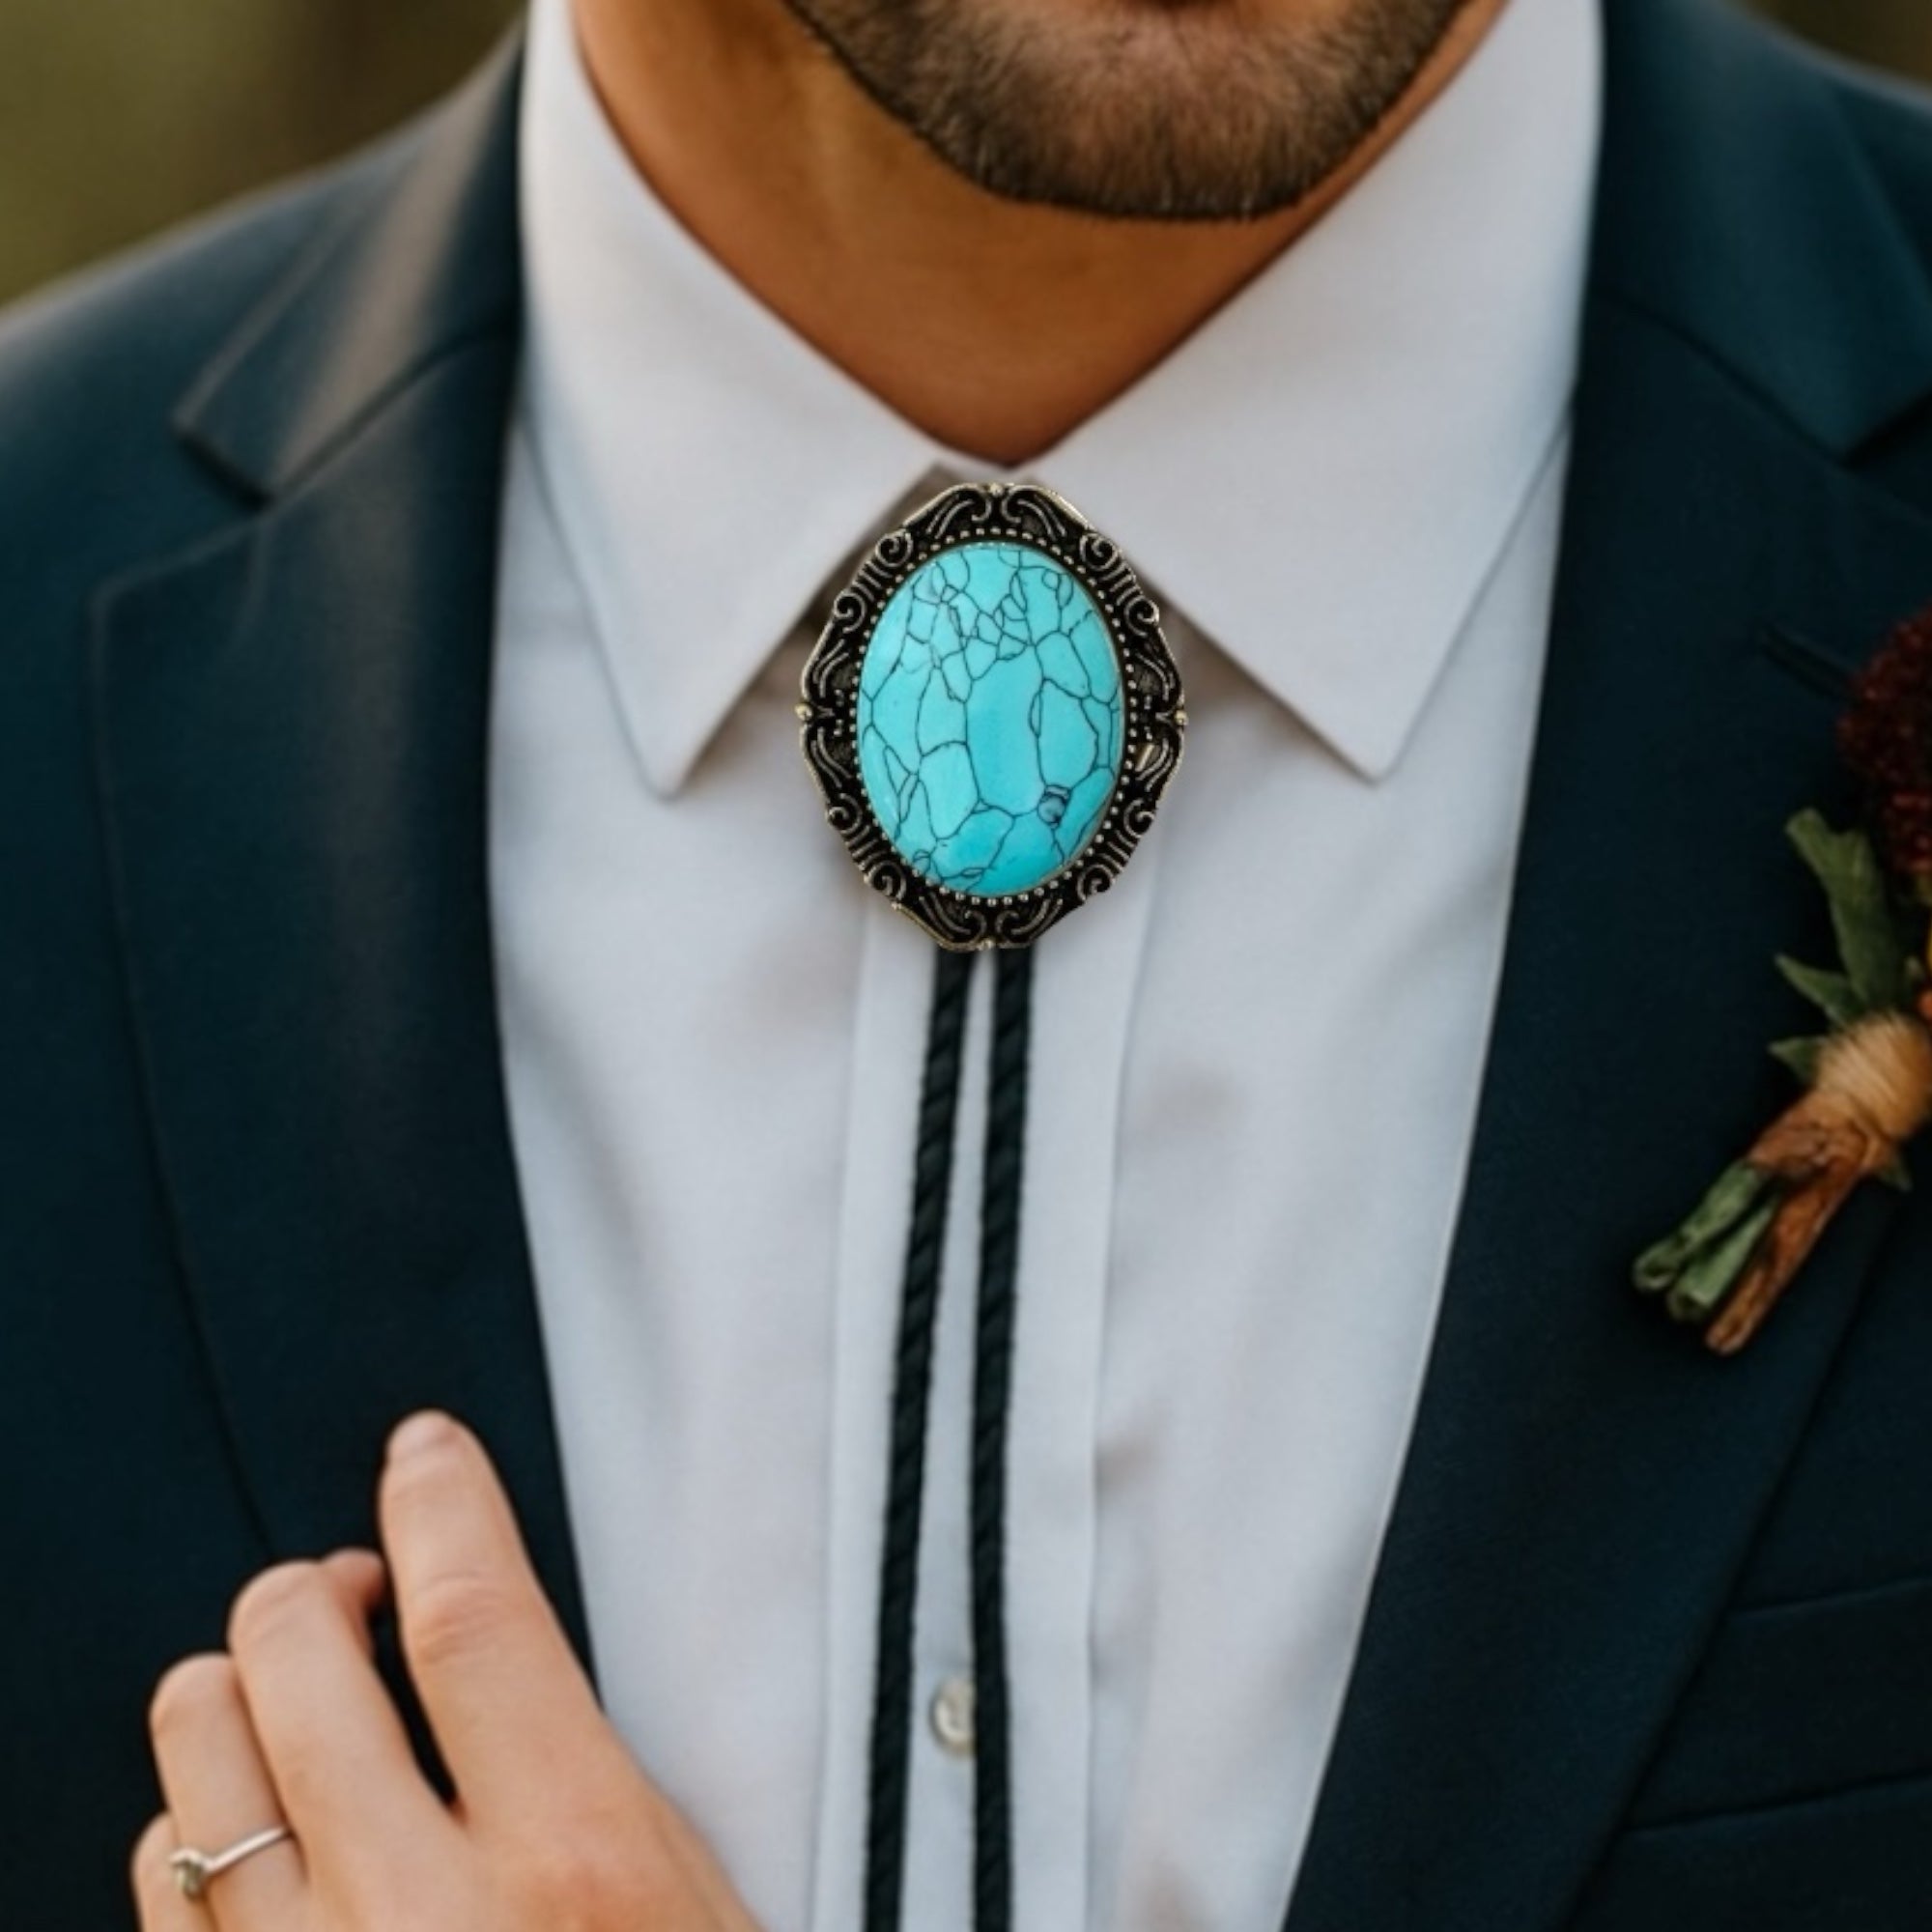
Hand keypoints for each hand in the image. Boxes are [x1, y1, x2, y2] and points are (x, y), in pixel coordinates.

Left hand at [133, 1412, 759, 1931]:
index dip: (441, 1501)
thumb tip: (484, 1655)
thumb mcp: (678, 1906)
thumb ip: (578, 1783)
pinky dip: (194, 1818)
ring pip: (196, 1758)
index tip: (425, 1451)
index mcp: (573, 1870)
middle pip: (301, 1659)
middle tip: (354, 1585)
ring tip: (292, 1685)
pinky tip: (254, 1822)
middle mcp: (424, 1922)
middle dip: (315, 1584)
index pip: (476, 1615)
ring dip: (237, 1685)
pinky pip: (157, 1886)